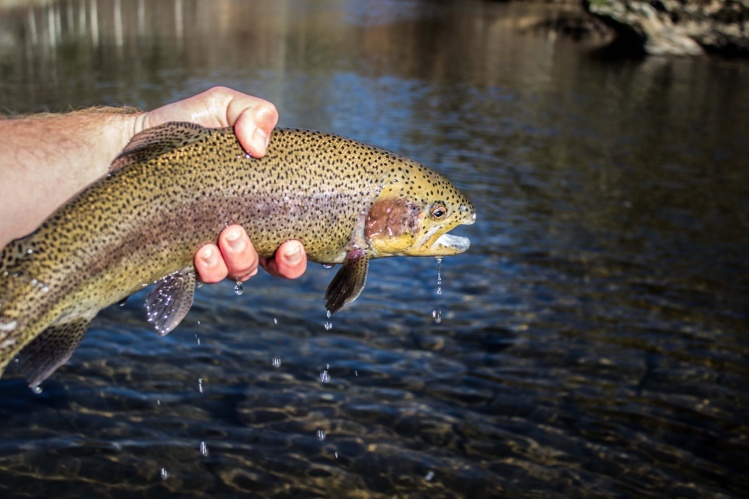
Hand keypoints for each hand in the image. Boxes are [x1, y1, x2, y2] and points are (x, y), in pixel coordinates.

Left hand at [140, 88, 306, 282]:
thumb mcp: (221, 106)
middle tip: (270, 239)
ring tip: (226, 235)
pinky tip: (201, 250)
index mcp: (260, 205)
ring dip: (240, 259)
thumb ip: (253, 112)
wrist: (127, 144)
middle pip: (274, 267)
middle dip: (280, 264)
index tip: (294, 242)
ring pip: (239, 271)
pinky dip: (209, 267)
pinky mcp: (181, 256)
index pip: (291, 241)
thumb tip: (259, 145)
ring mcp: (212, 247)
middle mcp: (242, 232)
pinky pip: (202, 275)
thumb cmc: (182, 127)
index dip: (298, 254)